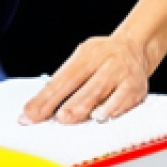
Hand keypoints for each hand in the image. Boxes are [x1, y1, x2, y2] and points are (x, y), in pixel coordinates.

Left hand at [21, 34, 150, 124]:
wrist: (137, 47)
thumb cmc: (105, 57)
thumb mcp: (84, 58)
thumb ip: (67, 78)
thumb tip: (42, 103)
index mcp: (86, 54)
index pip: (62, 77)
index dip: (44, 96)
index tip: (29, 113)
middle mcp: (103, 61)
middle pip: (79, 83)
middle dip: (61, 102)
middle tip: (46, 117)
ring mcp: (120, 73)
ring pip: (99, 90)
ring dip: (82, 106)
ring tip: (66, 118)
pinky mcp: (136, 86)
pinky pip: (122, 98)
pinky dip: (110, 108)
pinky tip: (100, 117)